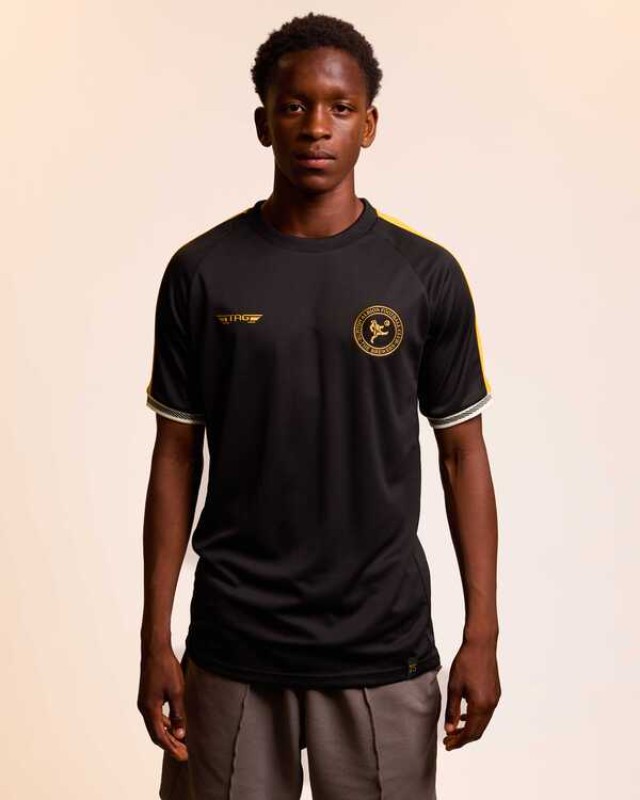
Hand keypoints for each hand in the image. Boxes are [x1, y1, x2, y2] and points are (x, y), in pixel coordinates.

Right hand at [137, 647, 188, 761]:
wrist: (155, 649)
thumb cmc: (165, 668)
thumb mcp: (177, 692)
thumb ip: (178, 713)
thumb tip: (181, 733)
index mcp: (149, 709)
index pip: (160, 736)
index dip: (172, 748)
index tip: (183, 756)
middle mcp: (144, 708)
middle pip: (156, 733)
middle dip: (170, 745)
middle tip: (184, 754)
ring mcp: (145, 702)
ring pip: (156, 725)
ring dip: (168, 735)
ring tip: (181, 742)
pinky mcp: (148, 697)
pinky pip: (156, 716)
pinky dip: (165, 724)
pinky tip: (175, 725)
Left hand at [443, 638, 500, 749]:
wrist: (481, 644)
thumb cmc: (466, 662)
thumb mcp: (454, 687)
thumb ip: (452, 710)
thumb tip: (450, 729)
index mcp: (481, 705)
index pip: (470, 732)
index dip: (458, 741)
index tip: (447, 745)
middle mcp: (491, 705)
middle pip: (478, 730)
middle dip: (463, 738)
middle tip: (448, 741)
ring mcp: (495, 699)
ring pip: (483, 722)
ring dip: (469, 728)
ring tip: (454, 730)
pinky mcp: (495, 692)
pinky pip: (486, 712)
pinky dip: (475, 718)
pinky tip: (465, 715)